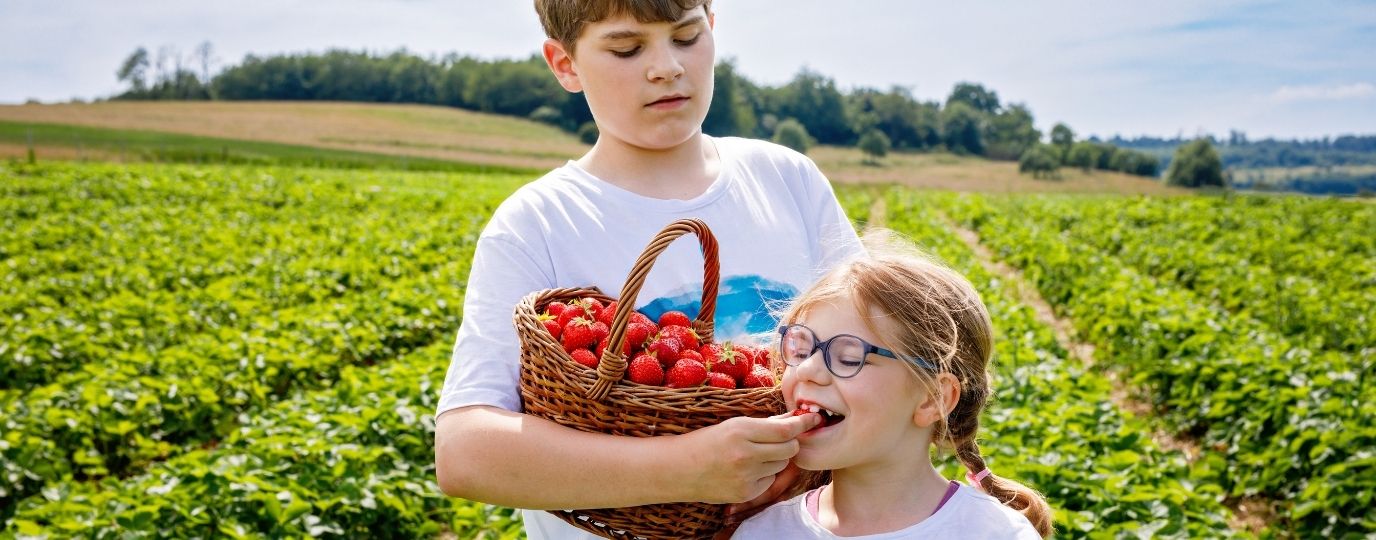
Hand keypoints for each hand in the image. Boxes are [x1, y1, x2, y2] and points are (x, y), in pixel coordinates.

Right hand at [676, 411, 820, 504]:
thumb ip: (767, 424)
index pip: (784, 430)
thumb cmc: (707, 441)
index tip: (812, 419)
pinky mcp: (746, 493)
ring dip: (776, 458)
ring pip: (781, 465)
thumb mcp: (734, 425)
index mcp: (740, 431)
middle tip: (781, 438)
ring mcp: (745, 477)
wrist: (679, 469)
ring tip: (755, 454)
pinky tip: (747, 469)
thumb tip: (795, 418)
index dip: (802, 424)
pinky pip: (770, 480)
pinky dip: (765, 473)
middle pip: (789, 449)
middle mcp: (745, 455)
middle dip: (790, 442)